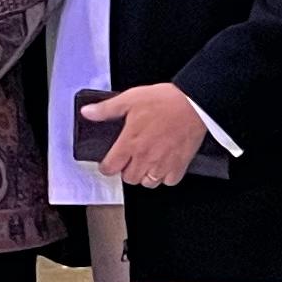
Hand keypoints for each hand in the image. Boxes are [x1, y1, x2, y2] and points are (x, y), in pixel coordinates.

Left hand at [87, 82, 212, 187]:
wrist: (194, 105)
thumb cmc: (164, 101)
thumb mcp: (130, 99)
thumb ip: (107, 109)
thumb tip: (88, 113)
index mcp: (130, 143)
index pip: (110, 168)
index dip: (106, 167)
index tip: (107, 163)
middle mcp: (145, 157)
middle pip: (129, 179)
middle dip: (125, 171)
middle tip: (128, 160)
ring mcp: (163, 163)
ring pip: (148, 183)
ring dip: (144, 176)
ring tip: (145, 163)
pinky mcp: (180, 165)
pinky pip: (168, 181)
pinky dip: (164, 177)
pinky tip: (163, 165)